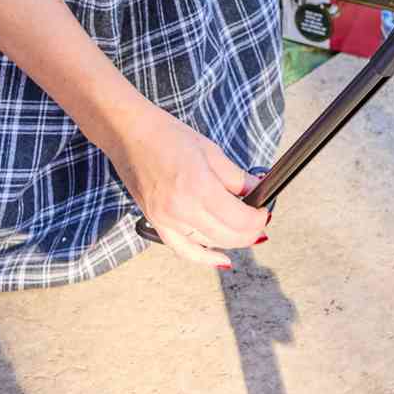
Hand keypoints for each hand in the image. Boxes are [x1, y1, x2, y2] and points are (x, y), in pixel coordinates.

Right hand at [108, 106, 268, 267]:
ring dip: (232, 242)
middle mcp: (181, 209)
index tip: (265, 211)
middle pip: (228, 235)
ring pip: (210, 244)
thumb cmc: (167, 136)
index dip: (258, 219)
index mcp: (199, 188)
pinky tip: (222, 260)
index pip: (240, 219)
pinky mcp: (156, 222)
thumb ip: (237, 178)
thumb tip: (258, 191)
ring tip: (246, 233)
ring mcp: (166, 219)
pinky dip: (204, 257)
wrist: (129, 134)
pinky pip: (183, 249)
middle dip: (250, 232)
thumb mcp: (212, 152)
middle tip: (259, 221)